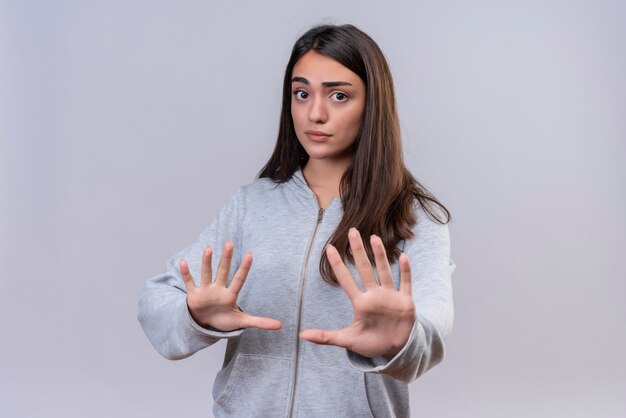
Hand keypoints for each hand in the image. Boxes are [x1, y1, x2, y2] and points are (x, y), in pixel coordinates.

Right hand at [180, 241, 281, 331]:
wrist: (205, 324)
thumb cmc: (224, 320)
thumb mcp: (242, 321)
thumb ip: (260, 322)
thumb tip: (281, 326)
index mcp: (230, 295)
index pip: (239, 279)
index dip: (244, 268)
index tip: (250, 254)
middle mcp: (218, 289)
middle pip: (223, 271)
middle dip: (226, 258)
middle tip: (230, 243)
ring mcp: (206, 290)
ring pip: (206, 274)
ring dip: (207, 262)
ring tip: (208, 248)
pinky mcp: (193, 295)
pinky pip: (190, 283)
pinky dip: (186, 273)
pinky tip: (183, 262)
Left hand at [300, 228, 415, 357]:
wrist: (394, 350)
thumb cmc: (370, 343)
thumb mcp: (347, 340)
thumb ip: (326, 337)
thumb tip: (301, 335)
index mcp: (360, 303)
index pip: (346, 280)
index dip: (338, 265)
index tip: (328, 248)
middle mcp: (374, 295)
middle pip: (364, 269)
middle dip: (358, 251)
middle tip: (352, 231)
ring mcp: (390, 296)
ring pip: (384, 271)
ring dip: (380, 256)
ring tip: (374, 238)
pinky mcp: (405, 301)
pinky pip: (405, 283)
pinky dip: (405, 271)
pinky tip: (403, 257)